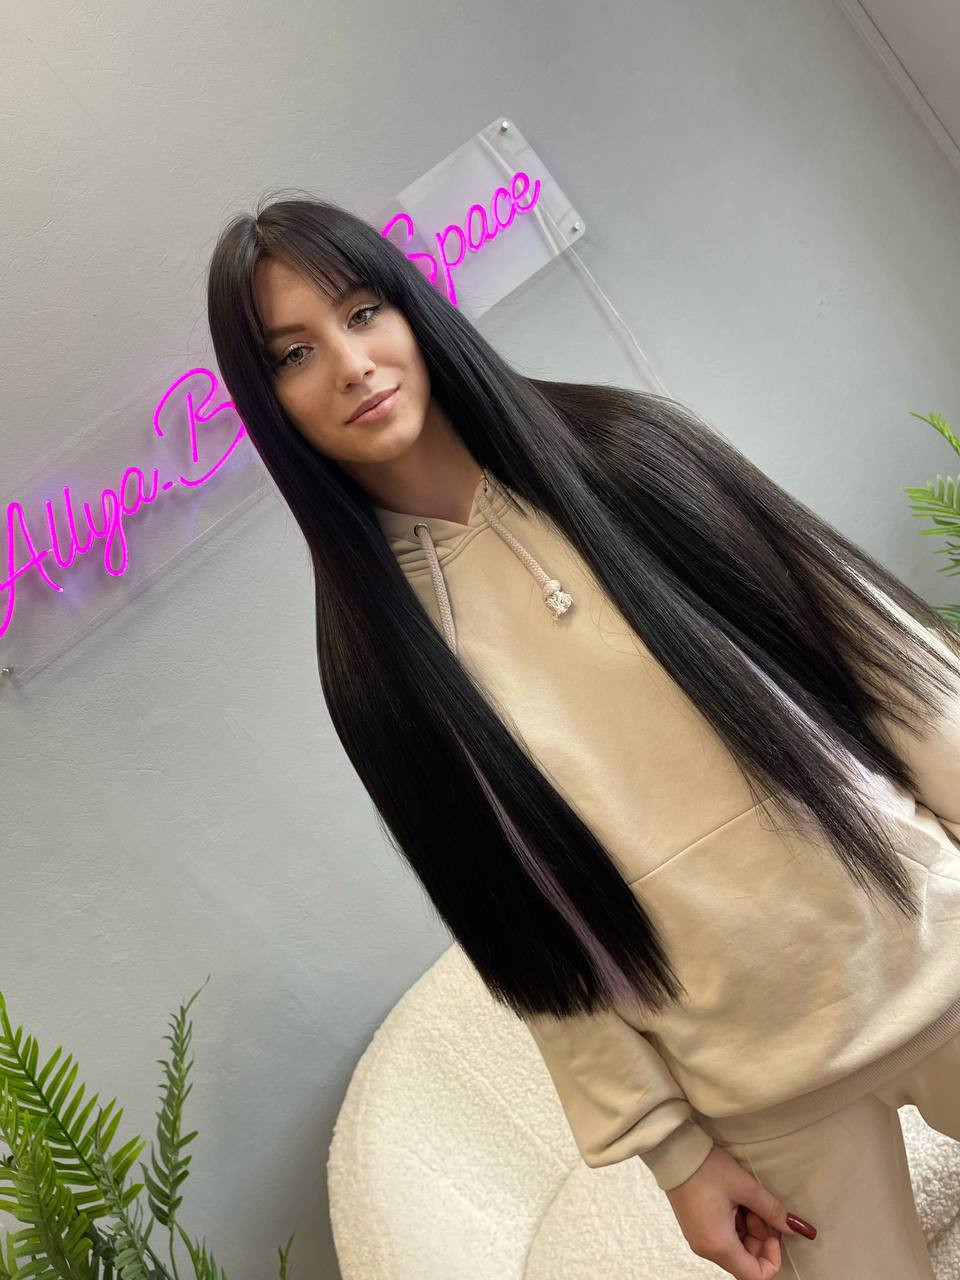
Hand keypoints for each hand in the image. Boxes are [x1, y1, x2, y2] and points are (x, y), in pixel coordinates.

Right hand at [664, 1143, 815, 1278]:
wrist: (672, 1152)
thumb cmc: (706, 1169)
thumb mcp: (745, 1186)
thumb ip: (772, 1210)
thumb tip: (794, 1227)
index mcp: (719, 1245)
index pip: (755, 1276)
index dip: (772, 1259)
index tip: (774, 1232)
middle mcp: (707, 1249)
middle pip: (746, 1261)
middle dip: (760, 1239)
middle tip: (760, 1209)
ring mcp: (700, 1239)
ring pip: (736, 1248)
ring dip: (749, 1229)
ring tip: (745, 1199)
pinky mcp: (696, 1227)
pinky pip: (723, 1237)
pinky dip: (736, 1224)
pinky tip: (734, 1199)